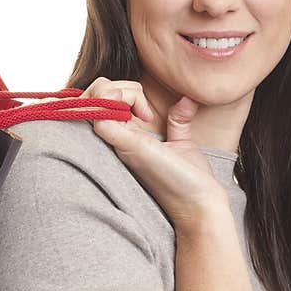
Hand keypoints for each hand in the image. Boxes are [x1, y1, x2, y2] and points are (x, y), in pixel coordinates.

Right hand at [79, 77, 229, 227]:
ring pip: (93, 99)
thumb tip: (186, 98)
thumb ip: (177, 119)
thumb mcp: (180, 141)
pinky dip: (106, 103)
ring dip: (113, 92)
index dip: (123, 91)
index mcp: (126, 135)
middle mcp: (116, 139)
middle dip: (113, 87)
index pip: (103, 100)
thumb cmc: (187, 180)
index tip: (149, 112)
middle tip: (144, 110)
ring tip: (143, 112)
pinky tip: (141, 114)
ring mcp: (119, 142)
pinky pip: (100, 117)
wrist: (198, 204)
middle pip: (92, 95)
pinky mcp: (128, 146)